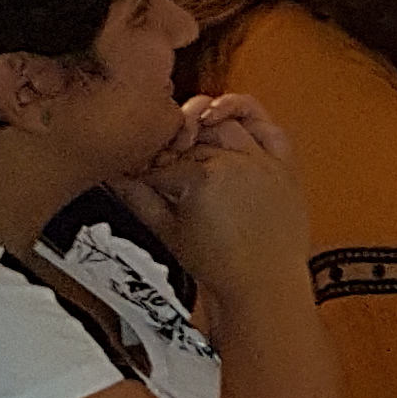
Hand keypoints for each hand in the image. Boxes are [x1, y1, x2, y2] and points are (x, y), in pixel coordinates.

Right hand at [112, 94, 310, 295]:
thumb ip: (138, 198)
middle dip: (171, 149)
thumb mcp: (167, 232)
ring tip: (188, 141)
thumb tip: (113, 176)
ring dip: (201, 127)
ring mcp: (262, 161)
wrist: (263, 284)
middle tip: (161, 162)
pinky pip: (268, 126)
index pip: (163, 163)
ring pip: (224, 125)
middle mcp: (234, 162)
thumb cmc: (221, 266)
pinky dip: (247, 113)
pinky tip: (224, 113)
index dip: (144, 170)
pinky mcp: (283, 165)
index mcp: (203, 177)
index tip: (136, 175)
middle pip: (191, 140)